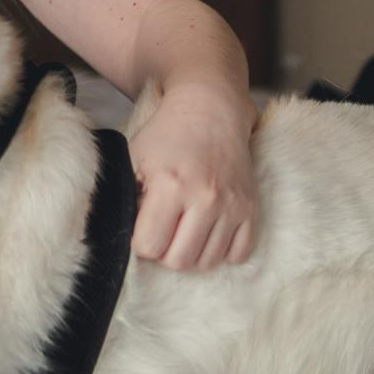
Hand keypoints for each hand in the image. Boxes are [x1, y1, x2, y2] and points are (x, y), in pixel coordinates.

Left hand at [127, 84, 258, 269]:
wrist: (210, 111)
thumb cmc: (166, 136)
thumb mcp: (135, 158)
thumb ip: (127, 198)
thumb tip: (123, 236)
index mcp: (170, 185)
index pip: (149, 246)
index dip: (140, 240)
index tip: (143, 224)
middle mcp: (205, 198)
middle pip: (179, 261)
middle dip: (164, 251)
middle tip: (163, 228)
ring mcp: (231, 205)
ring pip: (207, 262)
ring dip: (192, 251)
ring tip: (184, 227)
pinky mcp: (250, 208)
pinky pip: (238, 255)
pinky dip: (222, 250)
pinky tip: (209, 230)